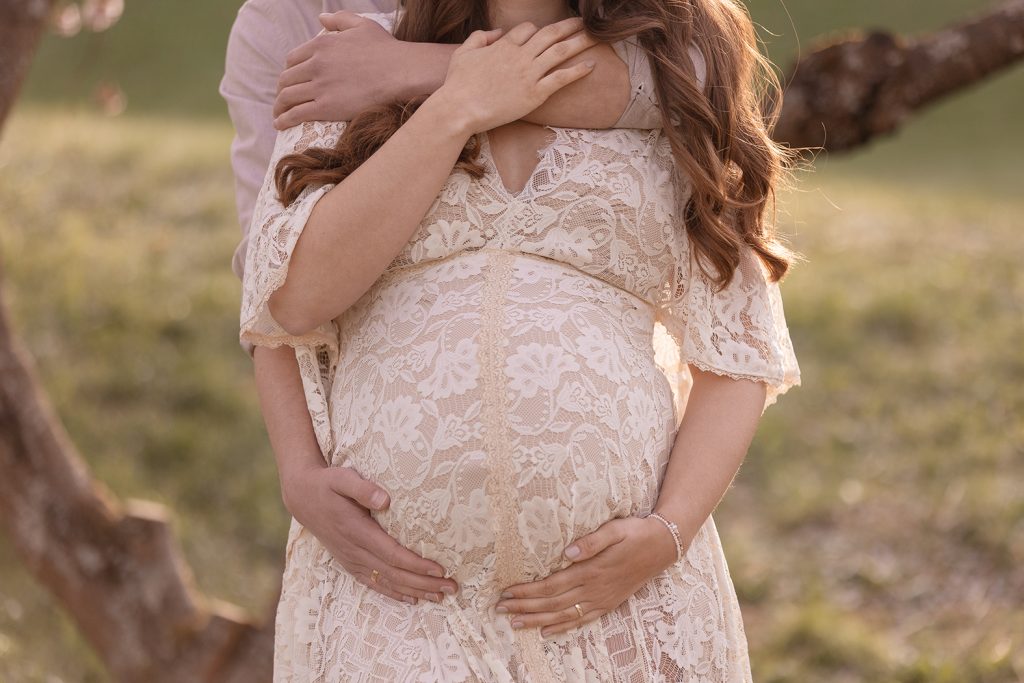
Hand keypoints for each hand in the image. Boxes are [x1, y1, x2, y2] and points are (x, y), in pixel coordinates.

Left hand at [274, 11, 416, 128]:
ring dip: (279, 107)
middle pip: (286, 79)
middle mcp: (315, 64)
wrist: (400, 73)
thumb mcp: (362, 25)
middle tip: (283, 101)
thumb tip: (321, 17)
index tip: (290, 81)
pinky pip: (296, 114)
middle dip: (281, 91)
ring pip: (287, 97)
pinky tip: (280, 125)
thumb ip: (339, 19)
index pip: (292, 59)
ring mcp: (319, 86)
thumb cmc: (386, 50)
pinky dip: (284, 120)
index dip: (288, 72)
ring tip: (279, 116)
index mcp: (321, 44)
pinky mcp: (326, 107)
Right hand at [281, 462, 458, 603]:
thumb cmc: (327, 484)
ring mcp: (351, 559)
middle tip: (451, 588)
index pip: (392, 554)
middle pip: (394, 573)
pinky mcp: (348, 562)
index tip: (439, 570)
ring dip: (414, 591)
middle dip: (424, 583)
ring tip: (440, 597)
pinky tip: (412, 599)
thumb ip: (362, 488)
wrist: (302, 497)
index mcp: (356, 530)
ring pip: (386, 582)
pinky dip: (393, 593)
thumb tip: (385, 498)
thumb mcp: (341, 478)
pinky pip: (373, 583)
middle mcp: (354, 550)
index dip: (416, 565)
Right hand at [433, 17, 599, 134]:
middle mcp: (520, 56)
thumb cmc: (457, 84)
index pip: (528, 29)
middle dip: (570, 26)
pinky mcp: (534, 94)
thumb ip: (480, 38)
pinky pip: (561, 79)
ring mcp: (529, 74)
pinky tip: (591, 65)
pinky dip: (577, 71)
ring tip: (596, 37)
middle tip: (585, 22)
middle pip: (551, 34)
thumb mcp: (463, 53)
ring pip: (560, 52)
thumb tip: (496, 33)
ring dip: (580, 42)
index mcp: (504, 45)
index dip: (537, 30)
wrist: (460, 108)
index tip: (546, 34)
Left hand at [494, 516, 680, 636]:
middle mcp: (594, 589)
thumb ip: (592, 541)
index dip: (528, 591)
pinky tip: (547, 632)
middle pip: (552, 603)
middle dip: (525, 607)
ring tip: (515, 624)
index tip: (507, 592)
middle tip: (501, 610)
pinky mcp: (608, 604)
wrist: (663, 546)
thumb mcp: (616, 529)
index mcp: (592, 570)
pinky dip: (563, 628)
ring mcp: (602, 599)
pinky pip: (582, 620)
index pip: (552, 585)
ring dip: (538, 621)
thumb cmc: (636, 533)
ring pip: (564, 615)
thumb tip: (568, 551)